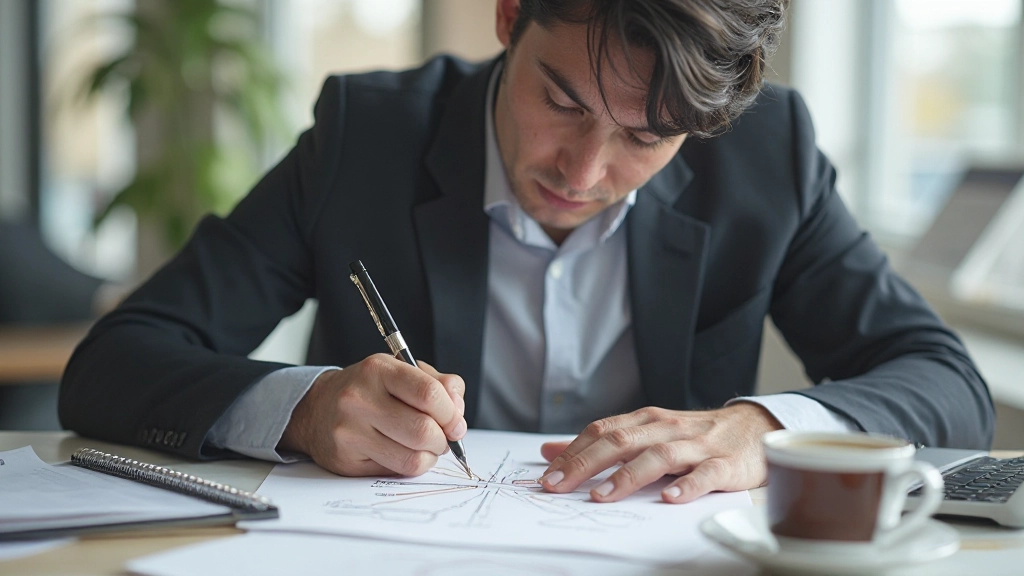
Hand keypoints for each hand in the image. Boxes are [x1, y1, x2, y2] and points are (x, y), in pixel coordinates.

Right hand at [278, 354, 466, 476]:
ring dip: (430, 456)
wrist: (317, 408)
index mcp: (378, 370)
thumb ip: (440, 385)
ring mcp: (349, 432)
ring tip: (425, 447)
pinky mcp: (345, 461)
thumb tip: (458, 413)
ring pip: (412, 458)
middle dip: (444, 440)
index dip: (452, 414)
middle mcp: (359, 399)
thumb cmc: (370, 389)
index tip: (456, 423)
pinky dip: (410, 466)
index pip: (429, 394)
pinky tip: (403, 453)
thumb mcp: (403, 372)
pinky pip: (394, 472)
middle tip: (442, 438)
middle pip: (423, 431)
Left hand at [538, 403, 781, 502]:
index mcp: (646, 420)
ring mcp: (697, 445)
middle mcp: (667, 428)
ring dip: (628, 476)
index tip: (547, 476)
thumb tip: (550, 451)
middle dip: (586, 463)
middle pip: (621, 440)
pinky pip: (705, 474)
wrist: (753, 427)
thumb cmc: (692, 436)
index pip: (602, 431)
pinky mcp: (725, 464)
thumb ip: (600, 443)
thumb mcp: (645, 433)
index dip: (573, 453)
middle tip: (558, 486)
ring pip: (658, 456)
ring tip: (602, 496)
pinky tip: (669, 499)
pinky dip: (687, 486)